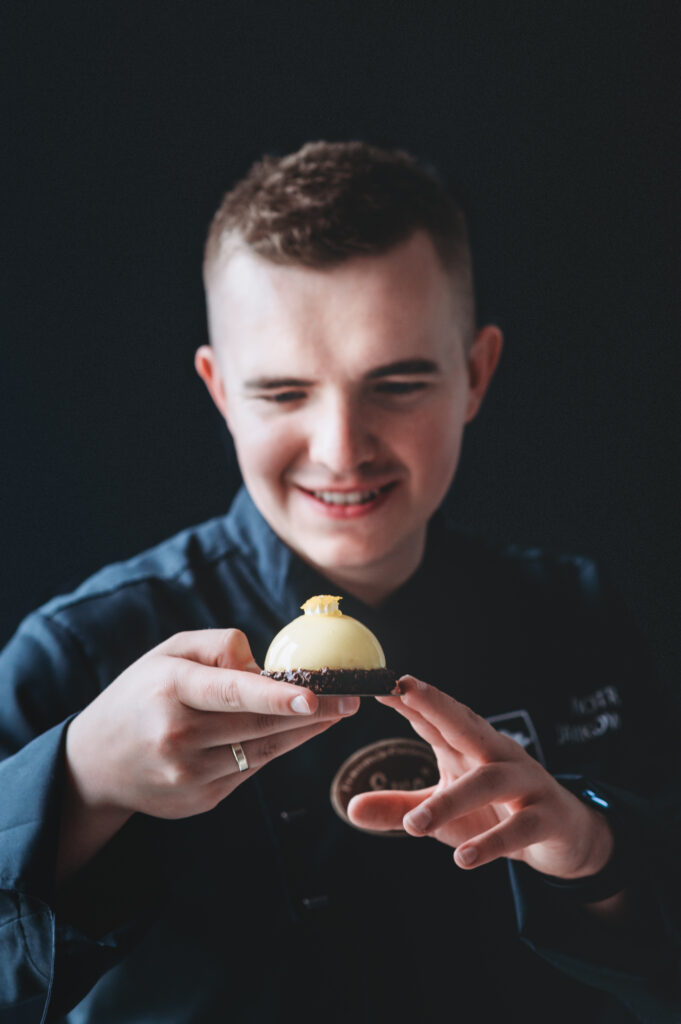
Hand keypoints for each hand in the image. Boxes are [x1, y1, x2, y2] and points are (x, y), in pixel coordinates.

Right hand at [66, 628, 358, 820]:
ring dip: (303, 734)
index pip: (231, 693)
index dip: (274, 697)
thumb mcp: (168, 653)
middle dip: (312, 714)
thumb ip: (218, 646)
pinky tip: (294, 733)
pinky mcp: (201, 801)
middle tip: (352, 700)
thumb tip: (264, 664)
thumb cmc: (141, 694)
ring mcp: (189, 775)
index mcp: (170, 690)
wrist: (96, 763)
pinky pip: (249, 771)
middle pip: (258, 726)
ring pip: (262, 752)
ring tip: (337, 714)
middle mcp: (178, 736)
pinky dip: (274, 751)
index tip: (314, 698)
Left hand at [347, 676, 613, 878]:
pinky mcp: (547, 817)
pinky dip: (492, 842)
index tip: (380, 682)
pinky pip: (521, 827)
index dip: (409, 700)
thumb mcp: (442, 813)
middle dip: (436, 704)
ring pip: (489, 781)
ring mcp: (526, 782)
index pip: (436, 719)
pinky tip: (464, 857)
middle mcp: (497, 755)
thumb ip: (400, 808)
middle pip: (466, 724)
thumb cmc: (494, 813)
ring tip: (415, 826)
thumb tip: (350, 808)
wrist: (563, 837)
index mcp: (470, 747)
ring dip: (451, 801)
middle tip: (403, 690)